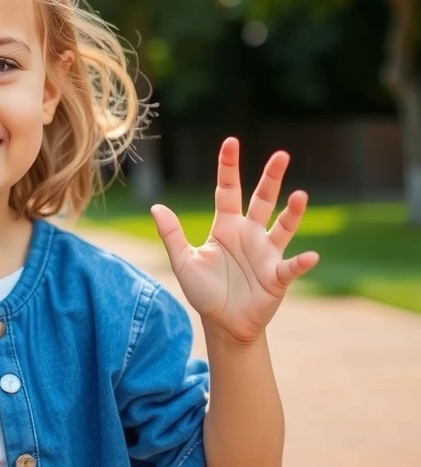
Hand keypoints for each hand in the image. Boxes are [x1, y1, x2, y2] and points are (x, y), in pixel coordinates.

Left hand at [150, 137, 318, 344]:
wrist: (223, 323)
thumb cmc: (204, 291)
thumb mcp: (183, 262)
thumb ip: (171, 235)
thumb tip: (156, 207)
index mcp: (225, 227)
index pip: (227, 190)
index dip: (228, 167)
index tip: (231, 142)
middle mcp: (249, 234)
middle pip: (262, 200)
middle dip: (271, 178)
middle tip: (282, 155)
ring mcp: (266, 253)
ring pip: (283, 227)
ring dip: (293, 213)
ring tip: (300, 195)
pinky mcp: (277, 276)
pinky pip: (291, 266)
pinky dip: (301, 262)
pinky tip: (310, 256)